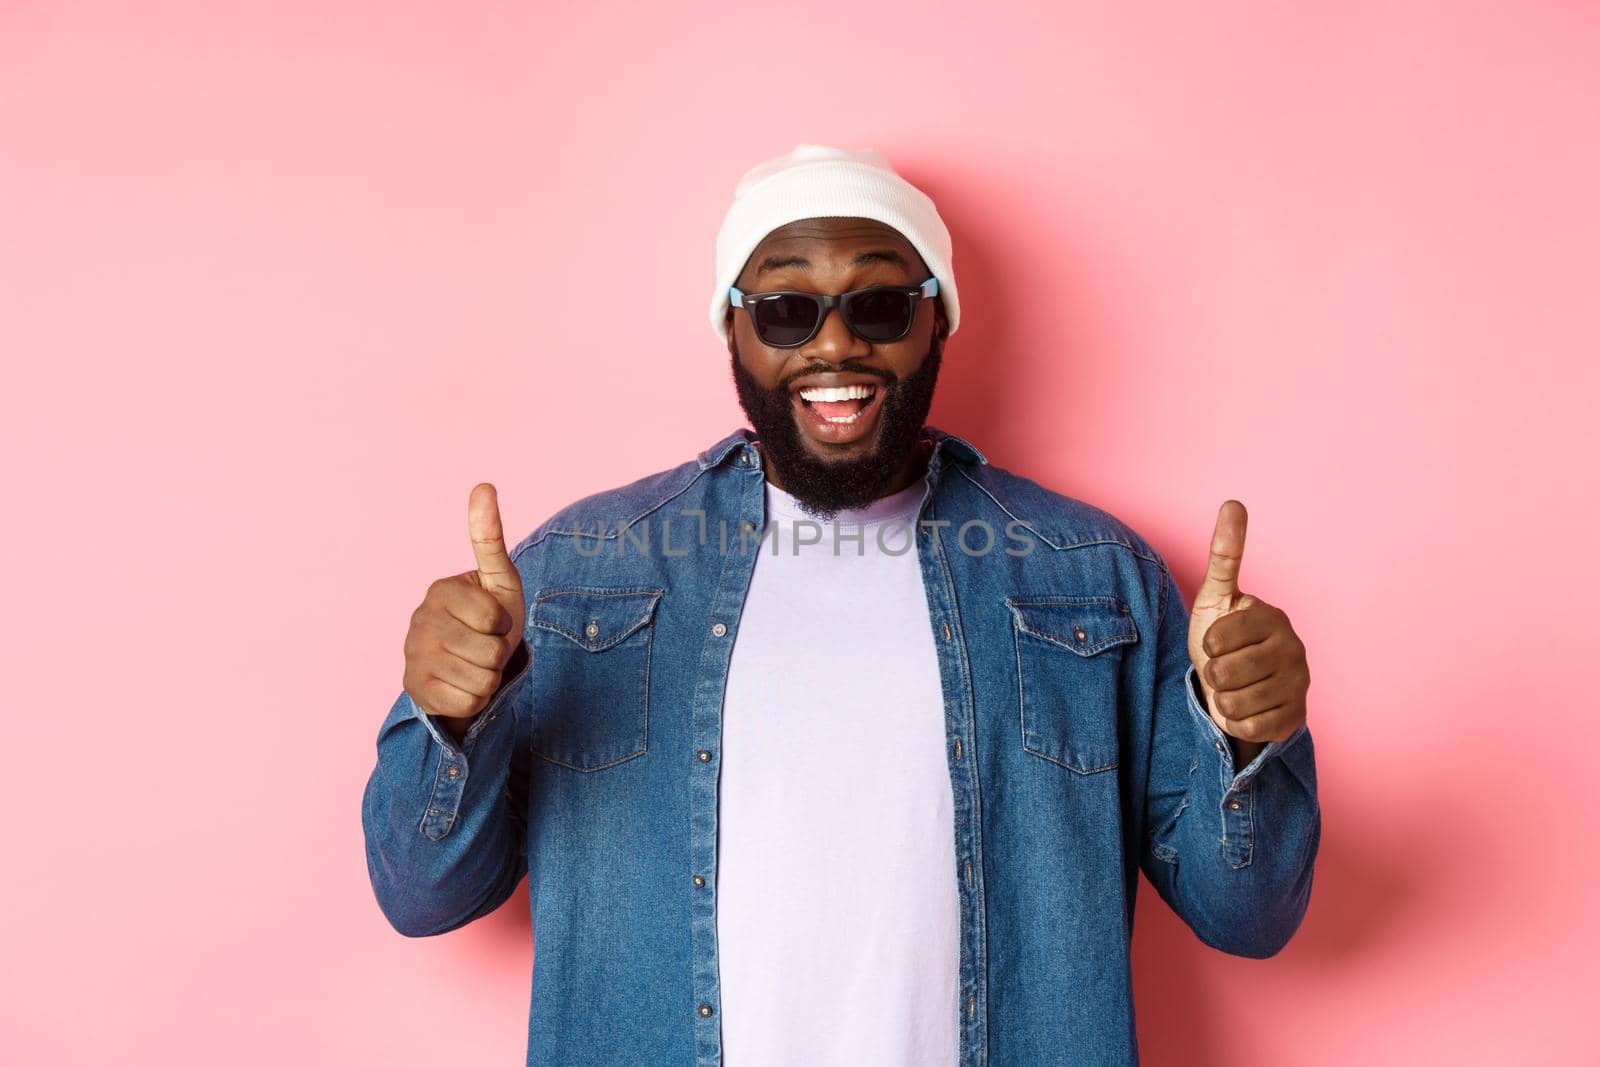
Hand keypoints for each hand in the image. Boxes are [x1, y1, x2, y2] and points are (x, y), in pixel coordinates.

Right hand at [402, 483, 527, 723]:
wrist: (464, 664)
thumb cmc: (489, 618)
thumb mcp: (499, 580)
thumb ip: (490, 538)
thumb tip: (483, 485)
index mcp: (441, 590)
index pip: (495, 620)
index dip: (504, 625)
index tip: (492, 620)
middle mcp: (419, 620)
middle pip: (490, 653)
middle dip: (498, 655)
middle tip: (483, 646)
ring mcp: (412, 655)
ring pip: (481, 681)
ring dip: (488, 678)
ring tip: (474, 664)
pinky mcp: (412, 689)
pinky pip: (467, 704)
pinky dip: (475, 700)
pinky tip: (461, 685)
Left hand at [1187, 500, 1309, 758]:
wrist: (1239, 687)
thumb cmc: (1224, 639)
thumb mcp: (1216, 597)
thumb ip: (1225, 554)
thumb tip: (1234, 502)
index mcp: (1272, 617)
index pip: (1217, 638)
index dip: (1207, 645)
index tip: (1216, 641)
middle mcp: (1294, 648)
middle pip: (1225, 673)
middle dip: (1213, 675)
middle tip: (1223, 668)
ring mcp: (1300, 684)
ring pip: (1236, 703)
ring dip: (1223, 700)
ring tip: (1233, 688)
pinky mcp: (1297, 717)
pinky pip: (1250, 727)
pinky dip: (1237, 722)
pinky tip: (1247, 708)